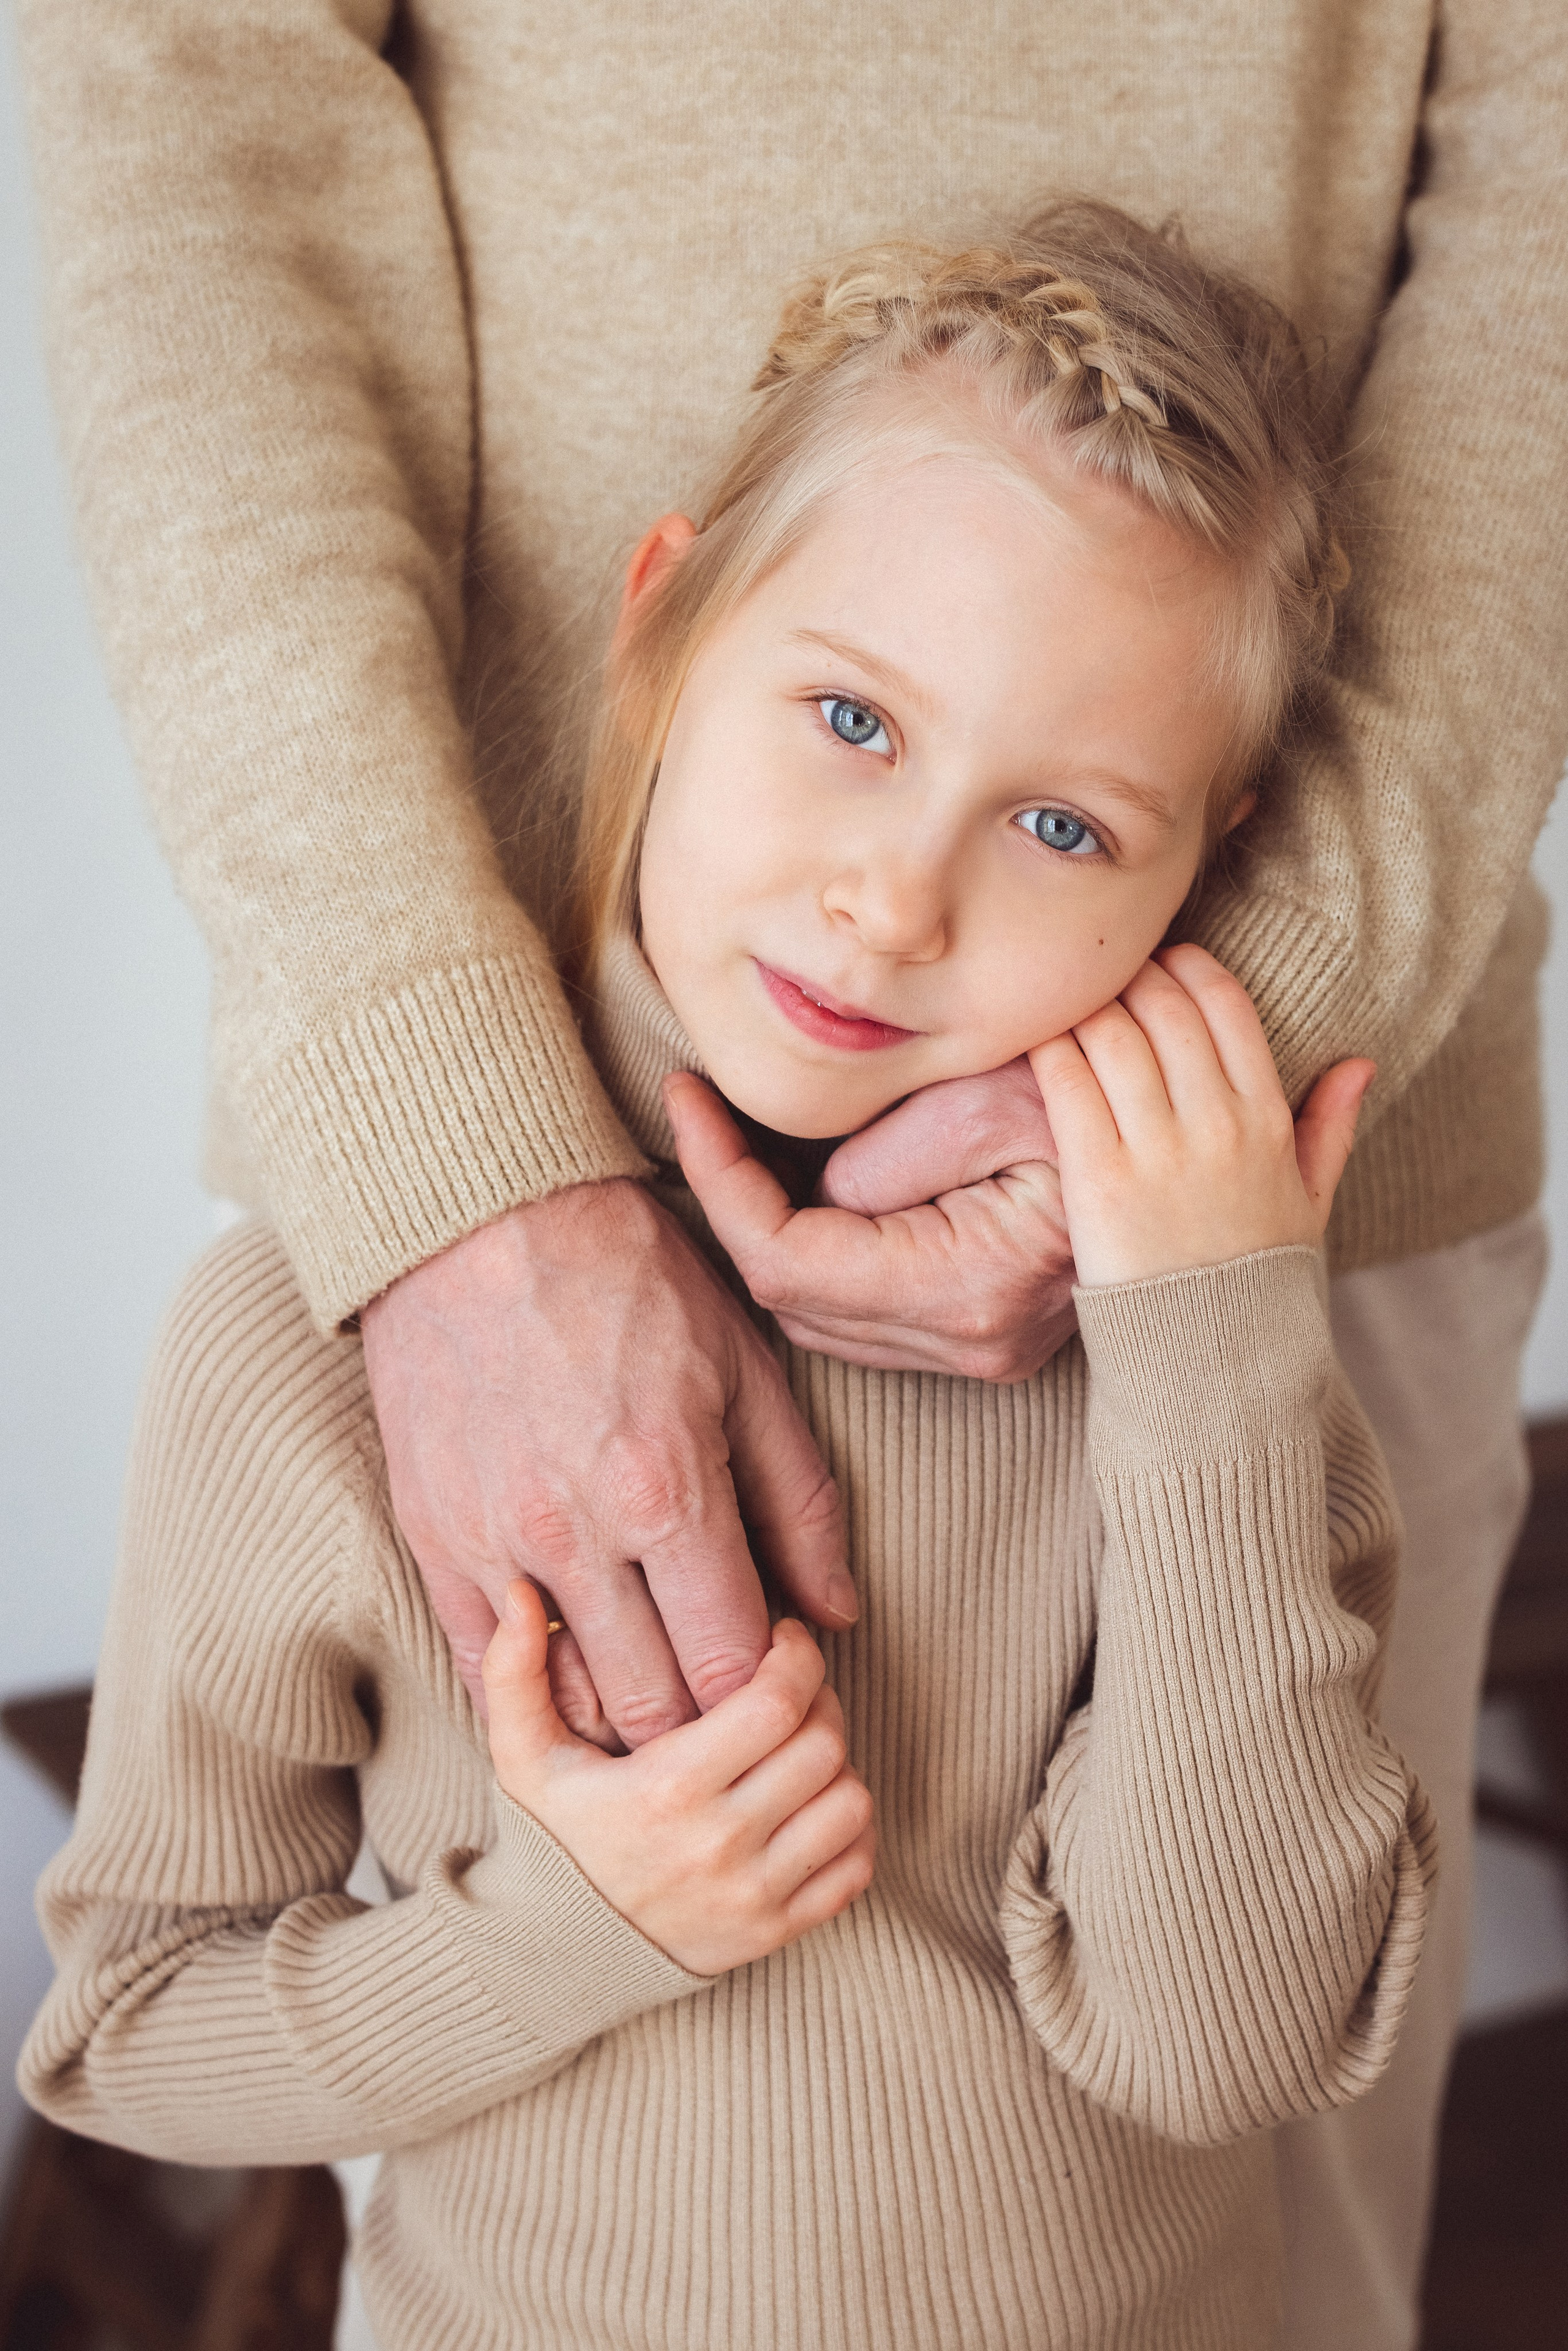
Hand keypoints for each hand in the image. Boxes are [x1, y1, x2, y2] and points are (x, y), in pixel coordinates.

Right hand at [361, 1179, 851, 1741]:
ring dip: (624, 1721)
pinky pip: (481, 1670)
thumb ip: (799, 1502)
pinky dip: (535, 1696)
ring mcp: (493, 1542)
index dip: (768, 1696)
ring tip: (662, 1692)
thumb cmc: (630, 1279)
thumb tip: (839, 1614)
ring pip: (569, 1703)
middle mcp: (576, 1534)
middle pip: (655, 1707)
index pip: (731, 1665)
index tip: (781, 1681)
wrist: (479, 1213)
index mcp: (667, 1491)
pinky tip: (577, 1684)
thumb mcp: (745, 1369)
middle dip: (705, 1729)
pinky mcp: (432, 1537)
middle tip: (730, 1707)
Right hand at [484, 1583, 875, 1975]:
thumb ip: (514, 1671)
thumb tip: (518, 1594)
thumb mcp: (521, 1755)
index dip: (797, 1658)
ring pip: (849, 1802)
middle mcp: (719, 1844)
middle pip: (823, 1744)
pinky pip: (855, 1868)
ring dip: (837, 1763)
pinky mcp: (776, 1932)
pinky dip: (850, 1828)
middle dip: (819, 1700)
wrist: (557, 1956)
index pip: (775, 1704)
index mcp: (668, 1789)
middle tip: (790, 1690)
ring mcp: (753, 1895)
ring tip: (798, 1746)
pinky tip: (811, 1804)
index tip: (782, 1642)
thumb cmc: (551, 1837)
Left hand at [666, 1072, 1077, 1382]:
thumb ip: (890, 1154)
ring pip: (822, 1316)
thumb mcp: (998, 1096)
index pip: (786, 1261)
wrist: (1207, 1142)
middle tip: (702, 1113)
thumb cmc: (1116, 1096)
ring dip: (772, 1233)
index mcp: (969, 1286)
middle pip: (792, 1303)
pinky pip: (868, 1310)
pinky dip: (823, 1252)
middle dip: (732, 1211)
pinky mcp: (987, 1333)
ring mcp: (983, 1348)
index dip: (718, 1183)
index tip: (686, 1101)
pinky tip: (806, 1182)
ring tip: (742, 1139)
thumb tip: (822, 1193)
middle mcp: (972, 1342)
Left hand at [1028, 945, 1374, 1286]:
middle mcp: (1215, 1125)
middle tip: (1104, 973)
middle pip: (1163, 1008)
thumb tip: (1359, 1061)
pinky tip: (1036, 1039)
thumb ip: (1330, 1126)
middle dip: (1130, 976)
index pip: (1226, 1006)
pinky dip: (1049, 1048)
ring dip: (1086, 1005)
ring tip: (1068, 1002)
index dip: (1189, 968)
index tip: (1164, 962)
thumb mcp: (1310, 1202)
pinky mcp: (1097, 1178)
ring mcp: (1156, 1150)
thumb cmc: (1256, 1280)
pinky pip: (1067, 1083)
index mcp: (1267, 1120)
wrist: (1212, 1361)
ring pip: (1112, 1034)